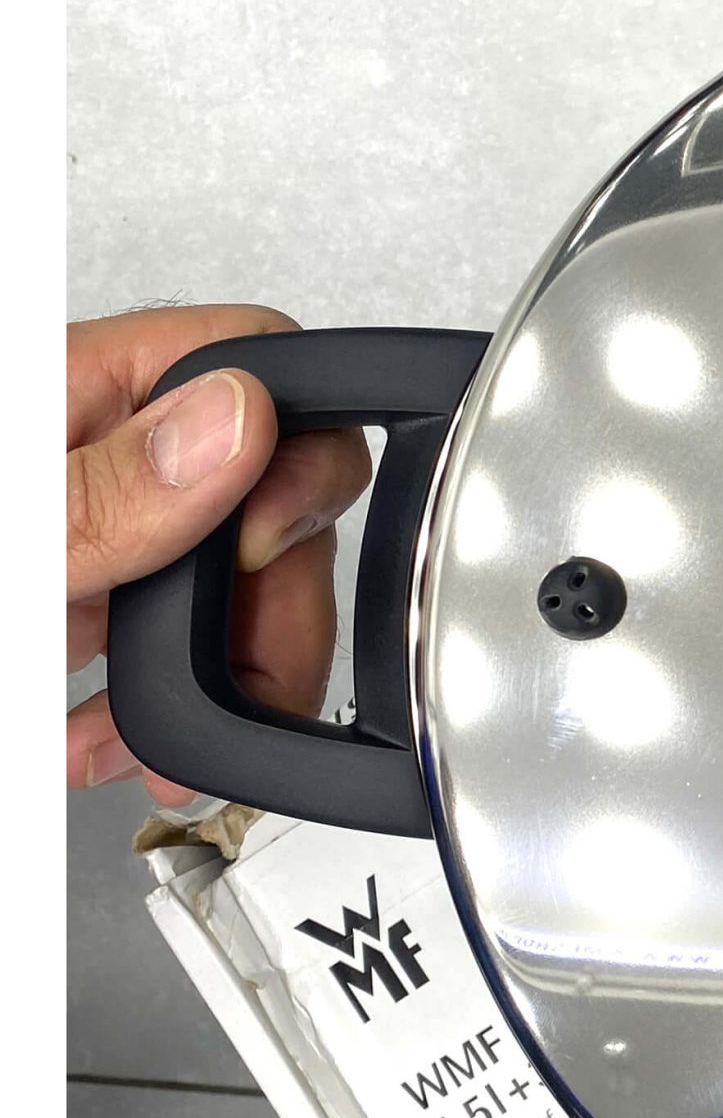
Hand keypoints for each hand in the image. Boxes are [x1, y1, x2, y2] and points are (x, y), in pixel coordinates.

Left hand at [67, 306, 371, 803]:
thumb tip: (236, 421)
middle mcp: (91, 451)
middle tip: (245, 687)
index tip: (262, 552)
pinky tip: (110, 745)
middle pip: (261, 504)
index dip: (300, 458)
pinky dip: (149, 712)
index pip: (251, 366)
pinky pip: (152, 644)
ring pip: (218, 590)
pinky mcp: (72, 601)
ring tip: (166, 751)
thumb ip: (104, 488)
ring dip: (215, 685)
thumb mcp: (7, 541)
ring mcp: (87, 530)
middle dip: (266, 616)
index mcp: (73, 390)